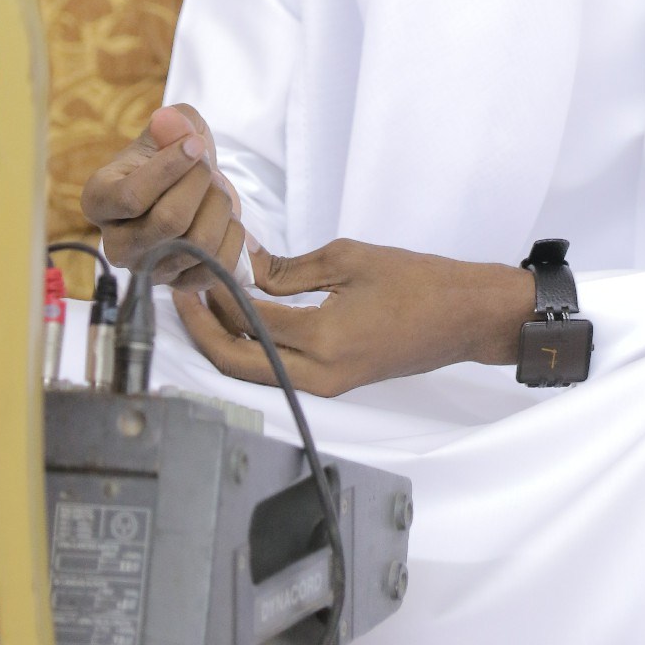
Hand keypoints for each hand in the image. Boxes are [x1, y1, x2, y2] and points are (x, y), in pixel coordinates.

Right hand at [80, 102, 244, 291]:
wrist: (189, 187)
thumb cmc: (171, 156)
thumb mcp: (172, 128)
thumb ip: (172, 121)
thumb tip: (167, 121)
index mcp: (99, 200)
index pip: (131, 196)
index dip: (171, 167)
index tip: (196, 144)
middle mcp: (115, 244)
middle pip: (170, 221)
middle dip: (200, 185)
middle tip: (207, 168)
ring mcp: (148, 269)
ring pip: (198, 244)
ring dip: (220, 207)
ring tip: (215, 190)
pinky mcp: (179, 285)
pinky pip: (217, 267)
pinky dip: (233, 236)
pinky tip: (225, 217)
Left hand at [173, 237, 536, 396]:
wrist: (464, 316)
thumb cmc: (417, 280)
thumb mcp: (349, 259)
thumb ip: (290, 267)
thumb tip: (247, 263)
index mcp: (324, 338)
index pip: (249, 321)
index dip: (216, 295)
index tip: (196, 266)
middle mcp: (319, 373)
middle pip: (238, 363)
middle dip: (202, 331)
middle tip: (180, 295)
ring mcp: (327, 385)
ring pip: (255, 372)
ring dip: (224, 341)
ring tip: (203, 303)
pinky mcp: (334, 384)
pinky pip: (279, 370)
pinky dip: (253, 346)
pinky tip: (243, 317)